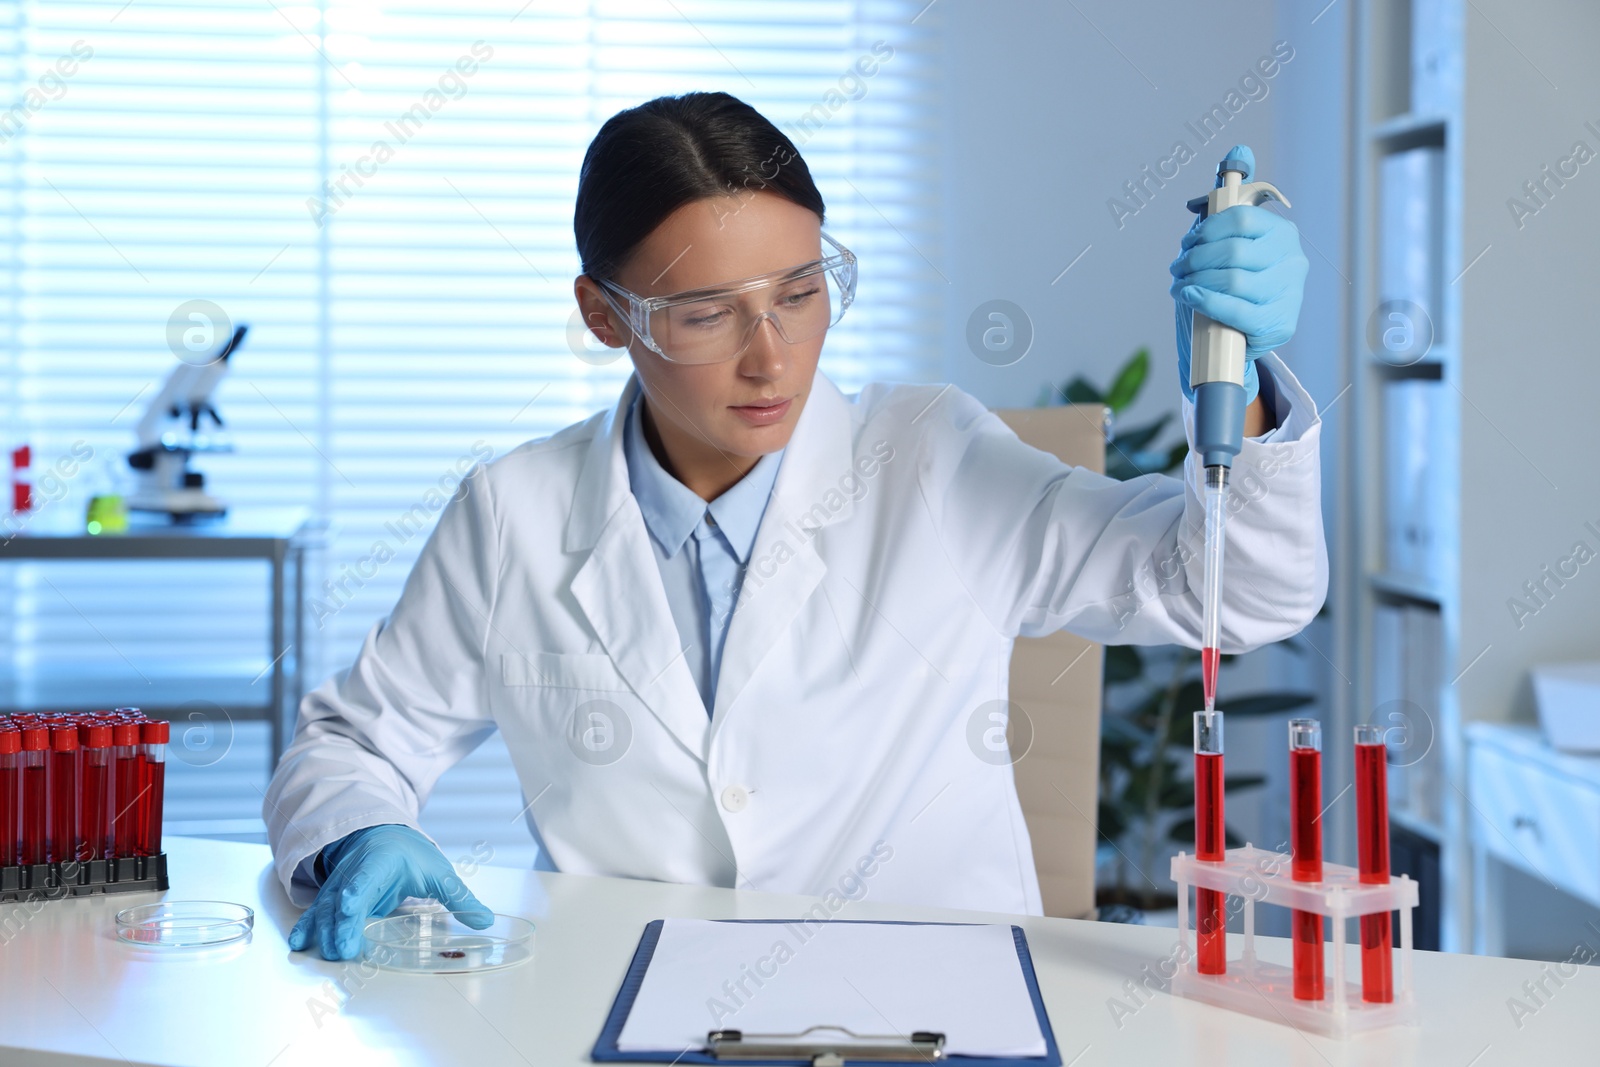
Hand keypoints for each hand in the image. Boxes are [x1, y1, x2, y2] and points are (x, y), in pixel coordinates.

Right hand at [287, 824, 493, 960]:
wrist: (380, 836)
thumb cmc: (410, 855)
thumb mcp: (438, 872)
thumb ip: (459, 897)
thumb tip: (485, 920)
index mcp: (382, 861)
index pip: (368, 876)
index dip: (359, 890)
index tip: (352, 905)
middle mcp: (355, 871)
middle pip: (344, 899)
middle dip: (341, 923)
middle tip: (342, 950)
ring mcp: (340, 884)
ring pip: (328, 908)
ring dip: (324, 930)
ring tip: (326, 953)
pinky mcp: (332, 897)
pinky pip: (318, 912)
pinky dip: (308, 926)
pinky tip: (299, 943)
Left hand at [1170, 144, 1308, 403]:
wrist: (1241, 334)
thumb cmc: (1233, 281)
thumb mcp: (1230, 240)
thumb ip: (1231, 200)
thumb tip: (1239, 151)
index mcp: (1282, 234)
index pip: (1241, 220)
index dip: (1206, 230)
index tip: (1187, 242)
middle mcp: (1293, 261)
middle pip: (1234, 250)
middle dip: (1196, 258)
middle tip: (1178, 267)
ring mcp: (1289, 294)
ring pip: (1233, 279)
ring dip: (1195, 280)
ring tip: (1180, 284)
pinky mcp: (1278, 325)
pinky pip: (1236, 309)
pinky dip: (1205, 300)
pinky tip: (1190, 296)